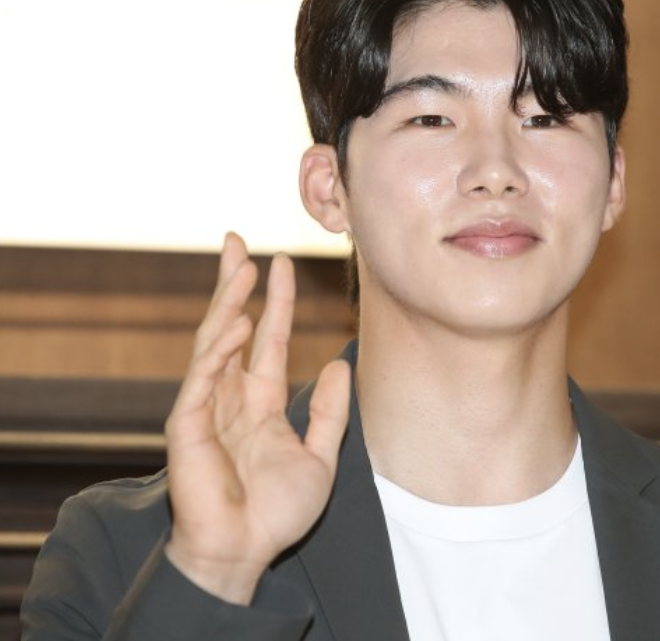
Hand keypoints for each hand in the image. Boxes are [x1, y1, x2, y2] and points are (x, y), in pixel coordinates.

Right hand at [164, 233, 349, 603]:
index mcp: (261, 402)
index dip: (275, 301)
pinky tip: (237, 325)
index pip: (269, 339)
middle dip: (234, 283)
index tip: (280, 263)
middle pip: (231, 326)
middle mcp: (232, 397)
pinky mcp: (187, 426)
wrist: (247, 551)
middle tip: (238, 240)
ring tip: (243, 267)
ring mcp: (207, 408)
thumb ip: (330, 411)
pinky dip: (218, 350)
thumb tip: (340, 363)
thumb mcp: (320, 456)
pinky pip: (201, 379)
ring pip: (214, 342)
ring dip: (227, 303)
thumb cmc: (277, 512)